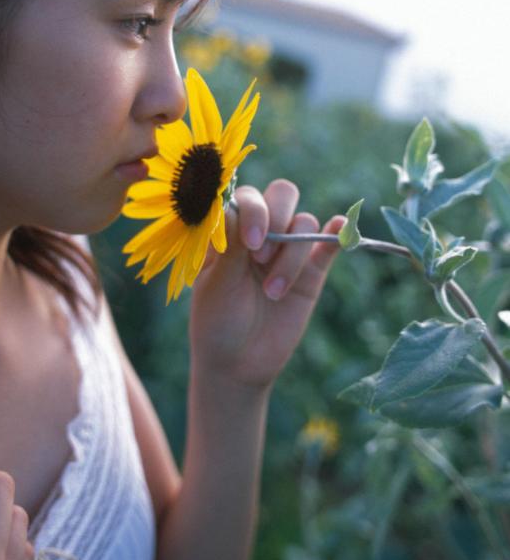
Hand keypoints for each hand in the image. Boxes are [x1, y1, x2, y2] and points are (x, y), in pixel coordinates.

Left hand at [190, 179, 344, 389]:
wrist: (237, 364)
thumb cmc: (217, 321)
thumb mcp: (217, 284)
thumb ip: (231, 245)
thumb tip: (240, 204)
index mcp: (231, 229)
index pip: (248, 197)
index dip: (255, 212)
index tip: (251, 245)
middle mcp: (261, 231)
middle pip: (282, 195)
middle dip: (277, 219)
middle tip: (261, 258)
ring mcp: (287, 250)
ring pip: (304, 224)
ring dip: (291, 255)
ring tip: (273, 291)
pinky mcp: (312, 272)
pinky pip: (329, 242)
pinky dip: (338, 231)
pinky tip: (341, 226)